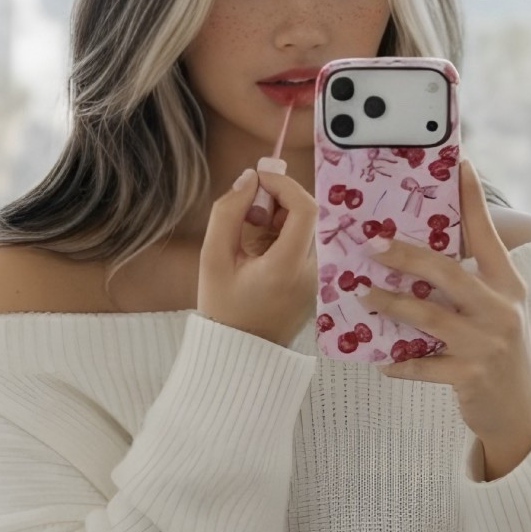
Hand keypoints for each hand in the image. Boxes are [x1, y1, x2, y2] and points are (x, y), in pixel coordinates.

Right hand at [198, 161, 317, 347]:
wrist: (240, 353)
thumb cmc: (222, 308)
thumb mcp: (212, 258)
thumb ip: (227, 212)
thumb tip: (249, 178)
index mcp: (287, 267)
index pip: (304, 208)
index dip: (284, 184)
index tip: (259, 177)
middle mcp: (312, 273)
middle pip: (308, 215)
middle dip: (280, 200)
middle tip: (249, 211)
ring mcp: (318, 279)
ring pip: (308, 228)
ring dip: (281, 217)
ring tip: (251, 232)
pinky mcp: (316, 283)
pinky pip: (307, 245)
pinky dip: (286, 235)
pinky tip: (261, 250)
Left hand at [360, 158, 530, 476]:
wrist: (521, 411)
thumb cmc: (500, 351)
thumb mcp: (498, 310)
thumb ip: (471, 283)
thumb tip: (423, 253)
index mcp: (509, 285)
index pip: (487, 235)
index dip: (473, 200)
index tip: (460, 164)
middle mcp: (501, 309)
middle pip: (449, 272)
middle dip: (406, 255)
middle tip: (371, 245)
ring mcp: (486, 343)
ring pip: (428, 316)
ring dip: (390, 303)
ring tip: (361, 295)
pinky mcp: (469, 376)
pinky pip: (423, 366)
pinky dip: (399, 363)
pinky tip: (379, 362)